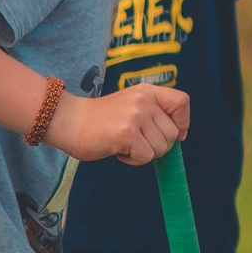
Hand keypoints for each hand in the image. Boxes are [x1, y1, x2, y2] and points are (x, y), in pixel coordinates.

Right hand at [47, 84, 187, 164]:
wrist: (68, 121)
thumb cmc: (100, 121)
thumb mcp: (130, 105)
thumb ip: (152, 113)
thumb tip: (180, 134)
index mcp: (147, 91)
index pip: (182, 102)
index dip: (183, 122)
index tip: (177, 134)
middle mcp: (144, 100)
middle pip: (173, 133)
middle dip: (159, 145)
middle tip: (136, 143)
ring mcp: (135, 115)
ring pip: (162, 148)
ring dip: (145, 154)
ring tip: (124, 145)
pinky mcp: (127, 133)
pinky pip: (146, 157)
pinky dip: (134, 161)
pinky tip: (118, 152)